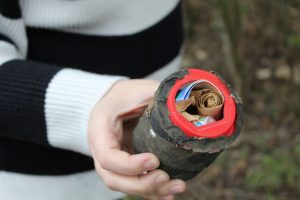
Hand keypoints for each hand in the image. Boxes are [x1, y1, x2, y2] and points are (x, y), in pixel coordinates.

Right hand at [88, 79, 185, 199]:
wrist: (116, 99)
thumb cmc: (127, 93)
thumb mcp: (140, 89)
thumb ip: (158, 97)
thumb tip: (186, 106)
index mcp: (100, 129)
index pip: (108, 157)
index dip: (130, 165)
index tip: (155, 160)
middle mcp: (101, 149)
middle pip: (113, 178)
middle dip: (141, 183)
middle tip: (165, 177)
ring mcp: (111, 160)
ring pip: (123, 185)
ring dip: (150, 190)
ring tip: (177, 186)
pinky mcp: (123, 165)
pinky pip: (132, 183)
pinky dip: (150, 191)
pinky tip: (169, 194)